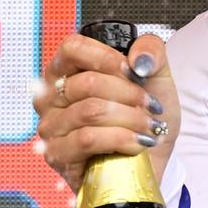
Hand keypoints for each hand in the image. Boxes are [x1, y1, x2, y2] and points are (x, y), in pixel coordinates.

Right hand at [34, 31, 179, 192]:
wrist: (152, 159)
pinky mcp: (57, 155)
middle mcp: (51, 96)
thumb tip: (136, 59)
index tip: (135, 73)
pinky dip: (121, 139)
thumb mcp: (156, 75)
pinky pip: (87, 139)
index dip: (107, 58)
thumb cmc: (144, 116)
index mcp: (67, 70)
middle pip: (88, 82)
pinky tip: (138, 144)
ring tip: (149, 127)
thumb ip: (150, 50)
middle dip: (130, 94)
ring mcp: (50, 126)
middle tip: (151, 107)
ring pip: (91, 111)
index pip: (73, 48)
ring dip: (131, 119)